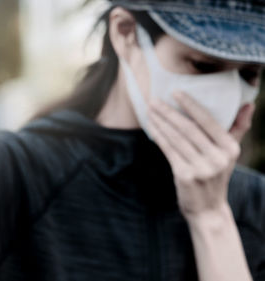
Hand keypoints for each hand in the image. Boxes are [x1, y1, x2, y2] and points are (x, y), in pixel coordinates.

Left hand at [146, 92, 254, 219]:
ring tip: (150, 110)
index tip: (175, 92)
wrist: (208, 209)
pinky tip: (151, 127)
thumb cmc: (216, 175)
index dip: (191, 105)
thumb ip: (237, 128)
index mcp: (230, 148)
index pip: (208, 121)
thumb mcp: (230, 154)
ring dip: (160, 122)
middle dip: (169, 112)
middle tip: (154, 100)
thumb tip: (248, 104)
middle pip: (189, 129)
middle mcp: (218, 157)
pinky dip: (159, 137)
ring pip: (176, 139)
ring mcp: (201, 168)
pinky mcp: (185, 176)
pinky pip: (169, 151)